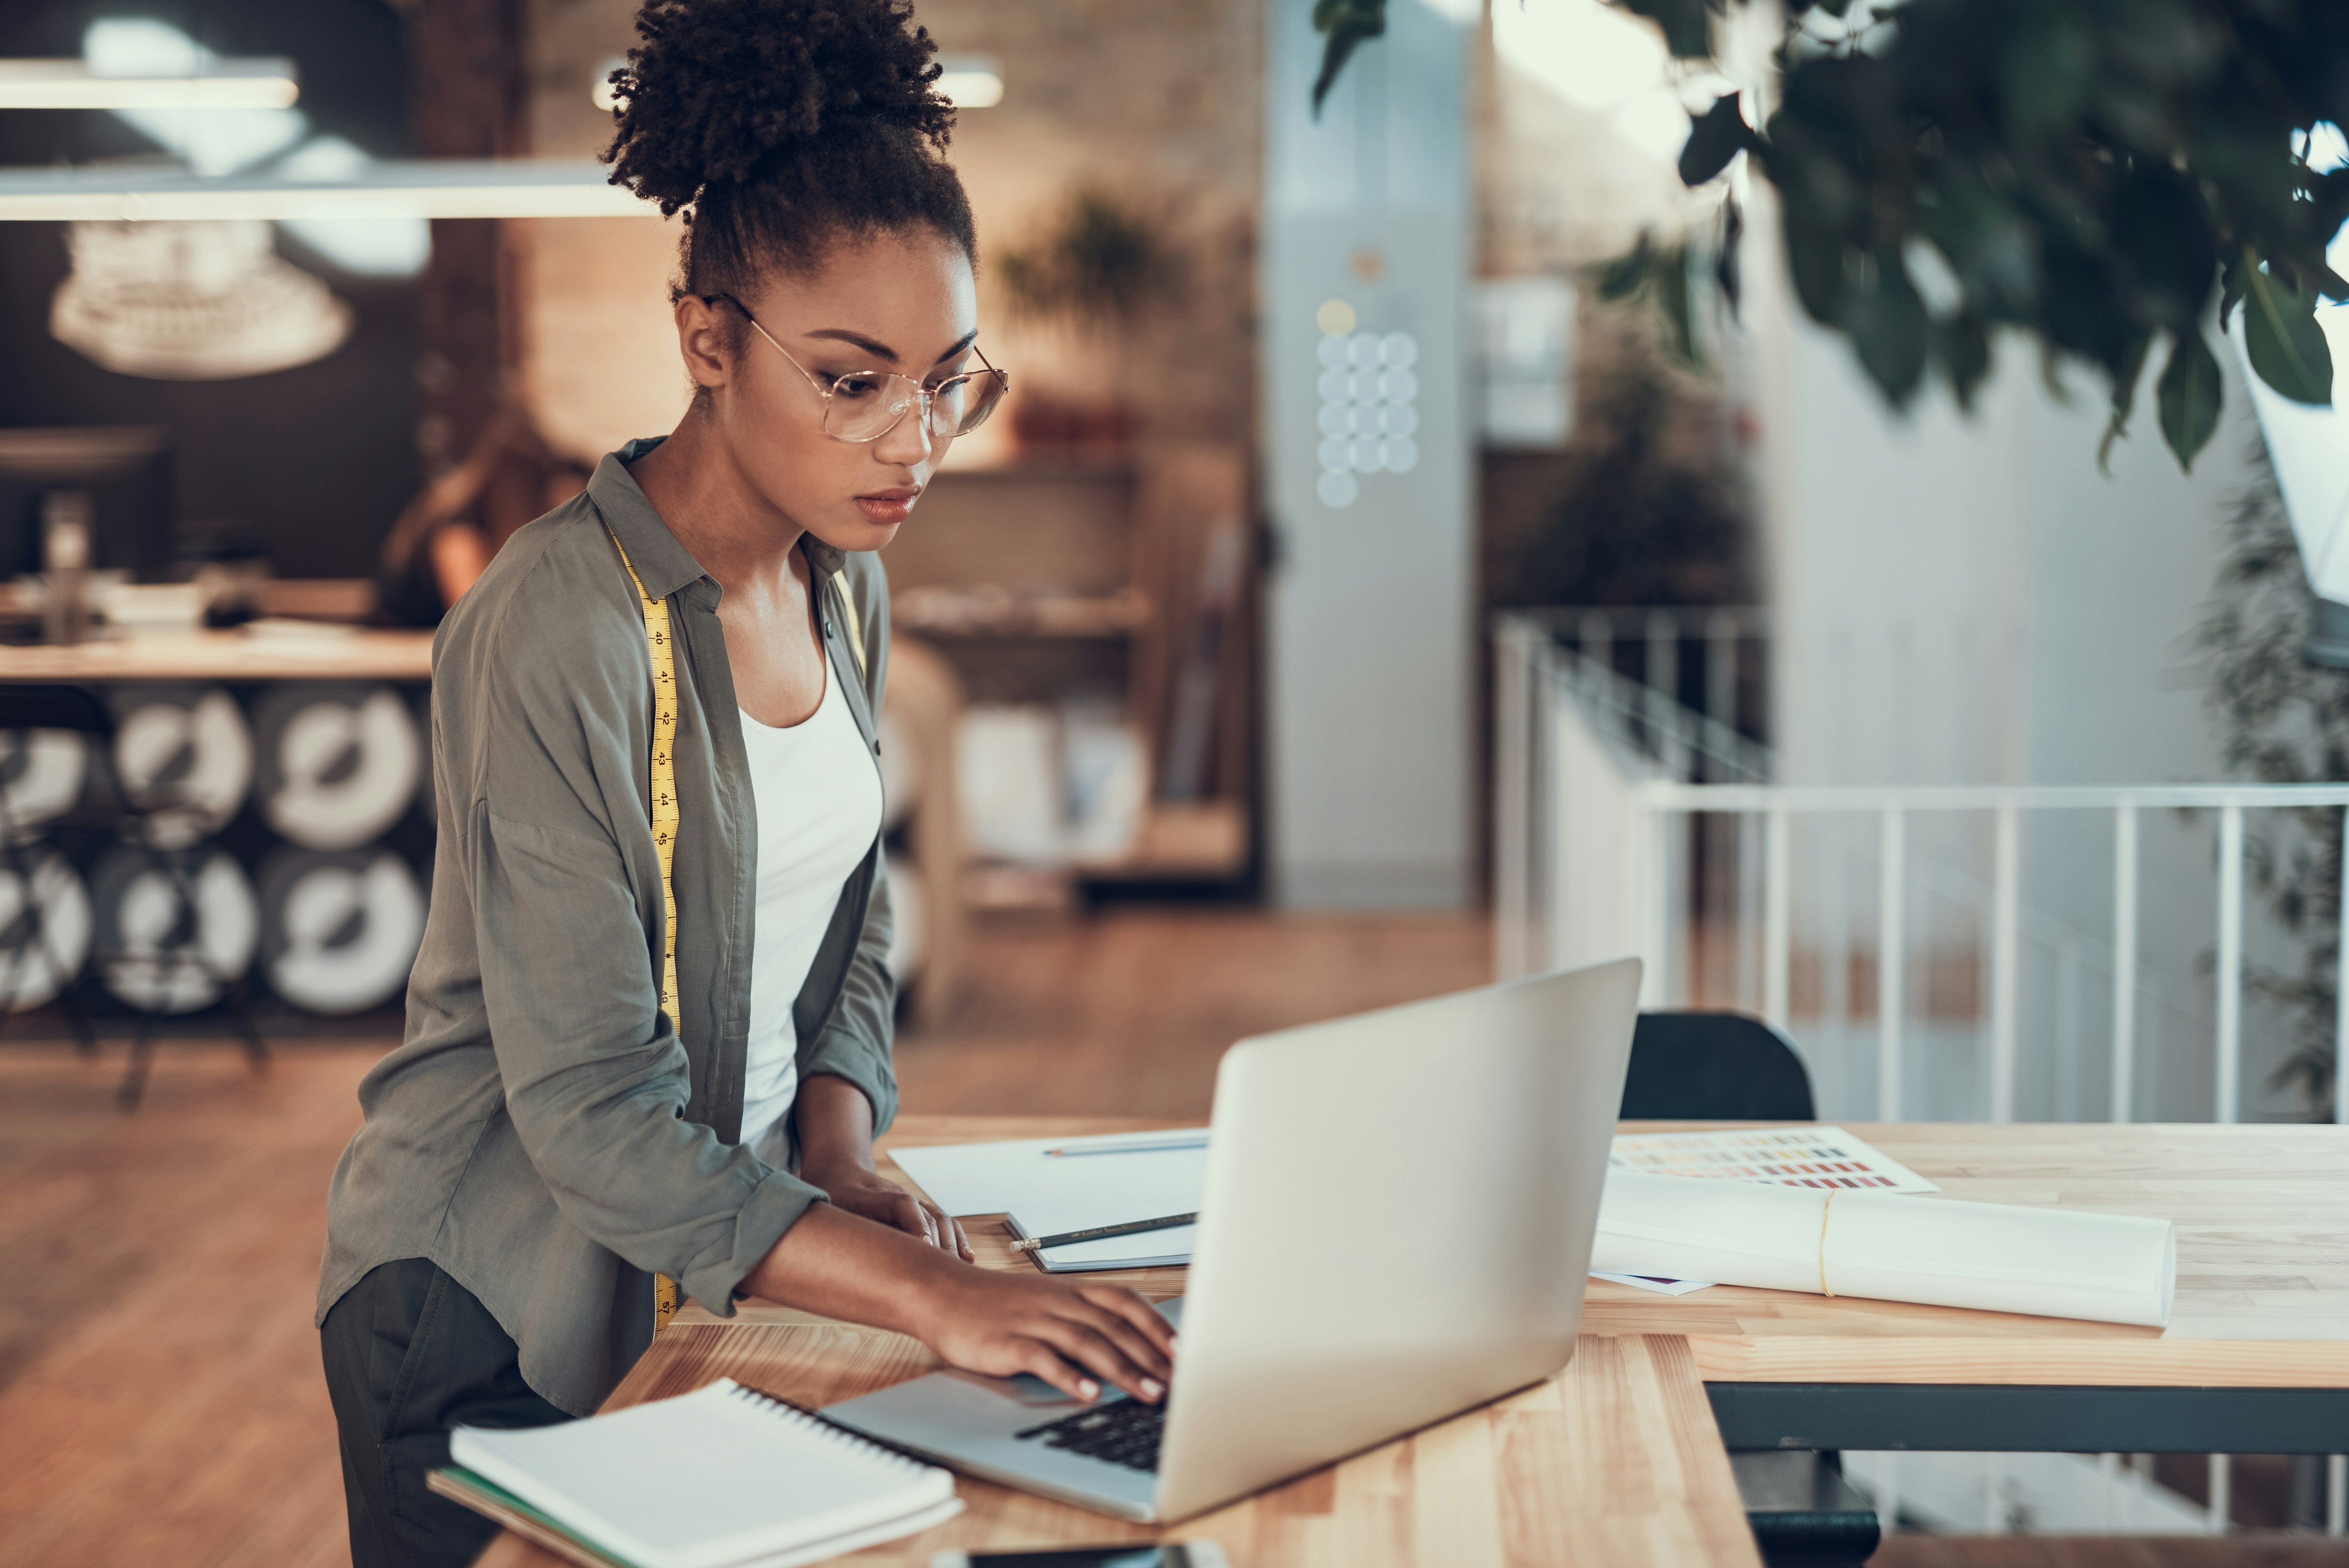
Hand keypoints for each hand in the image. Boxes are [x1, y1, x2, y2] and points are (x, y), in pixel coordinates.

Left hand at [803, 1157, 972, 1260]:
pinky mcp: (919, 1211)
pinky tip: (966, 1259)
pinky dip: (957, 1240)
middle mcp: (899, 1196)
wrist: (839, 1173)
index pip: (902, 1204)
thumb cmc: (830, 1197)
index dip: (916, 1224)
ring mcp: (913, 1202)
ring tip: (956, 1273)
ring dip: (951, 1246)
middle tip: (945, 1276)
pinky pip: (944, 1223)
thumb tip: (842, 1262)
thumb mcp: (825, 1209)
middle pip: (929, 1216)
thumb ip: (838, 1231)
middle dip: (940, 1246)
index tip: (925, 1247)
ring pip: (941, 1220)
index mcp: (873, 1196)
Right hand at [910, 1266, 1175, 1404]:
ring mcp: (1033, 1319)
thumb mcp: (1047, 1301)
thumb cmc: (999, 1304)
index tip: (1183, 1353)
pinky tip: (1088, 1393)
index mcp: (1072, 1290)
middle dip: (1150, 1357)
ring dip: (1123, 1369)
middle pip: (1114, 1326)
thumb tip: (1129, 1345)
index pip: (1126, 1303)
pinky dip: (1069, 1375)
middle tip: (1178, 1385)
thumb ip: (1084, 1318)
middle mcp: (1058, 1301)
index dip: (1157, 1327)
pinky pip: (1044, 1358)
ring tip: (1148, 1394)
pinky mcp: (1007, 1341)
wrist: (943, 1293)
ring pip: (1087, 1342)